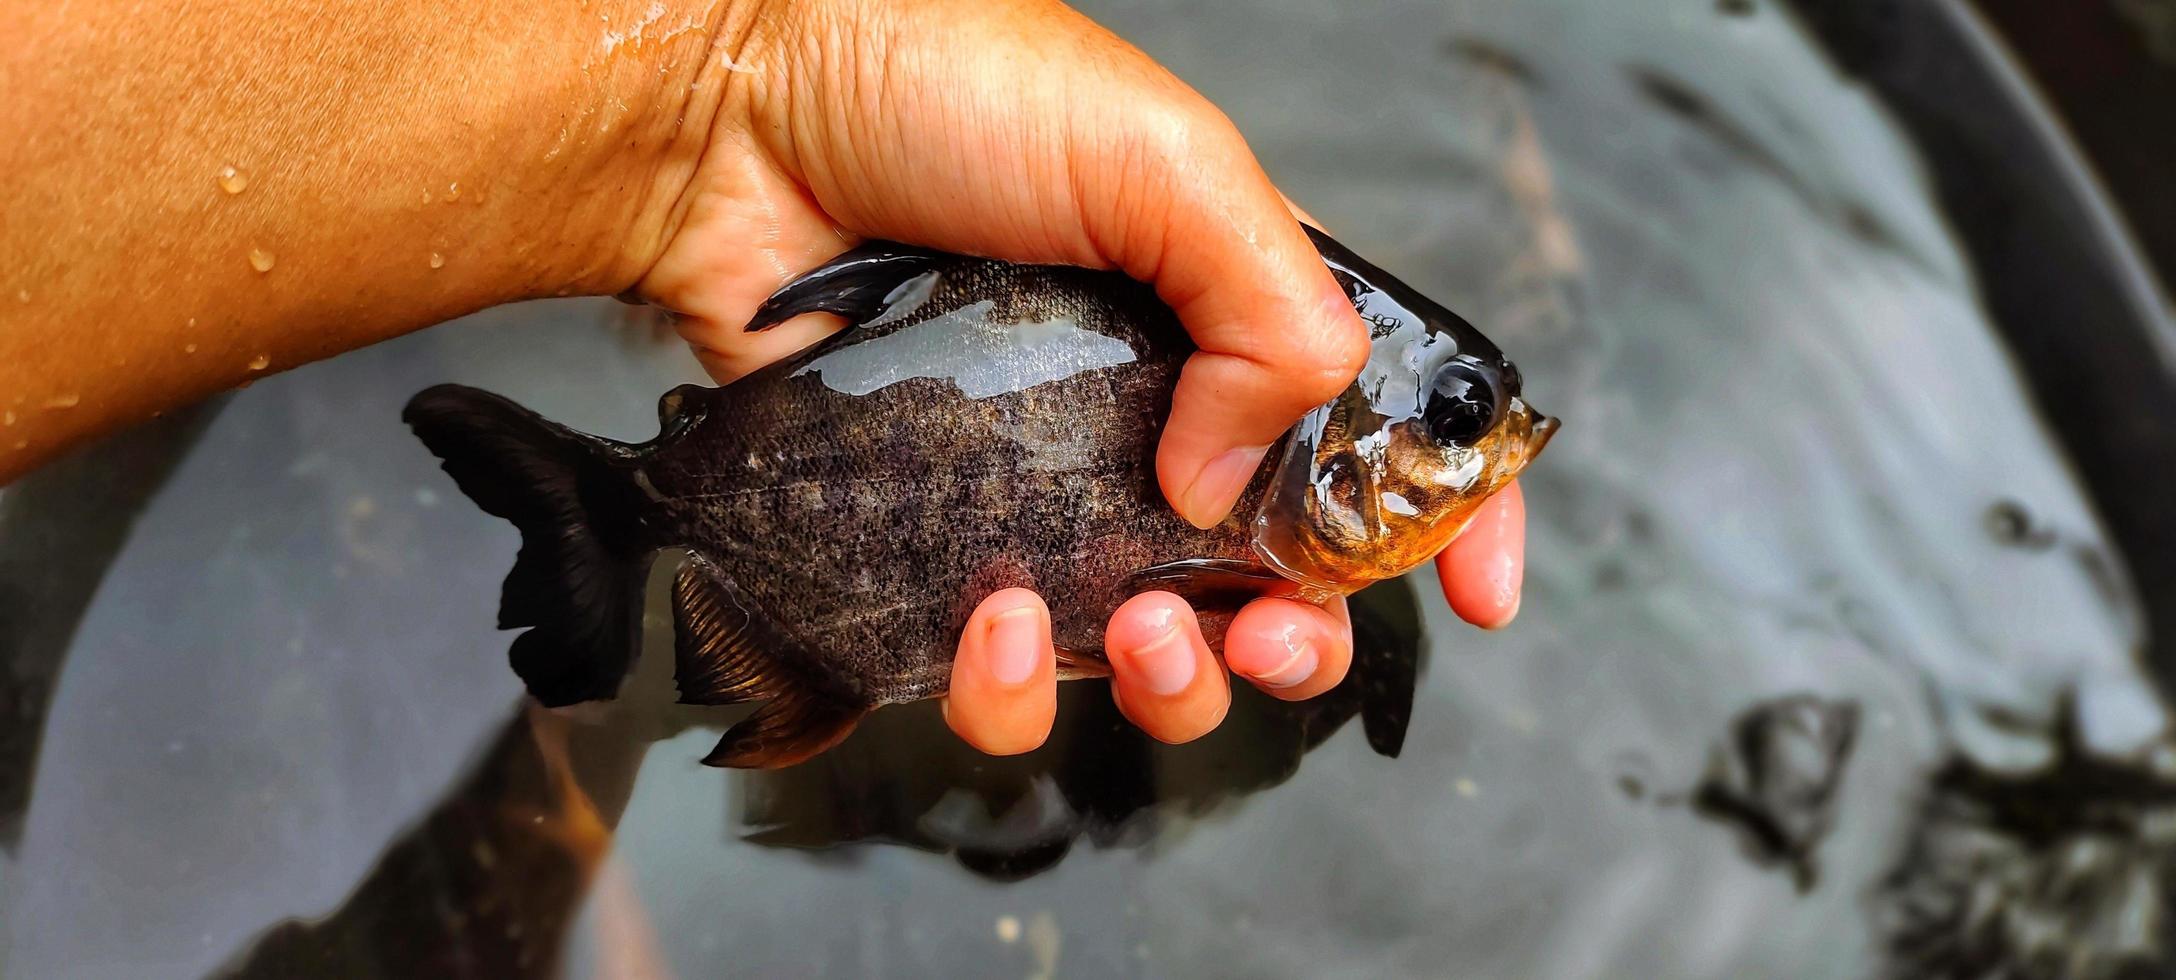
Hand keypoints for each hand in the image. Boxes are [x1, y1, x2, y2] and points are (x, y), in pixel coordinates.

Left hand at [627, 0, 1529, 750]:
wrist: (730, 122)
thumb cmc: (945, 92)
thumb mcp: (1166, 165)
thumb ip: (1266, 317)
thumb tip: (1238, 483)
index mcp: (1232, 308)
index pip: (1377, 429)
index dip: (1445, 519)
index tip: (1480, 594)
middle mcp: (1152, 409)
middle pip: (1275, 577)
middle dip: (1301, 638)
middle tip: (1274, 634)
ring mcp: (1044, 484)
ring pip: (1148, 649)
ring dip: (1174, 682)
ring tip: (1140, 635)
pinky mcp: (935, 538)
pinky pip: (997, 665)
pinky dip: (1009, 682)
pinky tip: (992, 623)